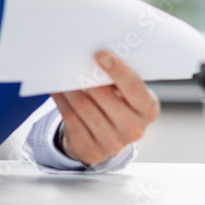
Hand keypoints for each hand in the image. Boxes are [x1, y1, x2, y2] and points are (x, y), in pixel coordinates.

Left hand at [50, 51, 159, 165]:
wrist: (108, 138)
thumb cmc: (119, 104)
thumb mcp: (127, 93)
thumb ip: (118, 78)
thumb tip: (92, 57)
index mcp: (147, 109)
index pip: (134, 88)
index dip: (118, 71)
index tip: (100, 54)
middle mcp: (134, 129)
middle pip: (104, 96)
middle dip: (87, 77)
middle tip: (73, 59)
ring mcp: (113, 143)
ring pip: (84, 107)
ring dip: (70, 87)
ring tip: (60, 72)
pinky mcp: (91, 150)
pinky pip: (71, 119)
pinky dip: (61, 101)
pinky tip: (56, 89)